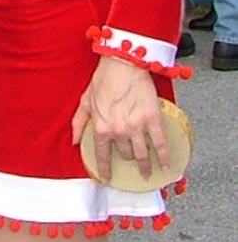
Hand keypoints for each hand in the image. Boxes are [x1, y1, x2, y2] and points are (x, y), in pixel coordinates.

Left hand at [71, 56, 167, 181]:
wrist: (123, 63)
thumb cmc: (104, 78)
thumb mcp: (85, 100)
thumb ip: (79, 122)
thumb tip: (75, 141)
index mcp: (102, 126)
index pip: (102, 155)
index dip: (104, 169)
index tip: (106, 178)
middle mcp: (119, 130)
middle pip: (125, 154)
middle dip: (127, 159)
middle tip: (131, 163)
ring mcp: (137, 127)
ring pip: (142, 154)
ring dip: (145, 165)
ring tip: (147, 172)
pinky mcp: (153, 120)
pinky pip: (160, 144)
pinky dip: (165, 157)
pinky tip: (166, 166)